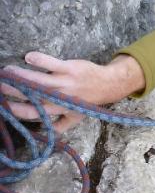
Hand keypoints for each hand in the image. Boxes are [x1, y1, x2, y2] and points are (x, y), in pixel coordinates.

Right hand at [1, 51, 144, 132]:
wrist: (107, 85)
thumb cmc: (88, 101)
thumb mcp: (76, 117)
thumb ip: (60, 125)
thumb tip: (46, 134)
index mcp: (57, 109)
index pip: (33, 113)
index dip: (15, 110)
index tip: (3, 104)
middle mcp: (59, 98)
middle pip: (32, 96)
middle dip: (13, 91)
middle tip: (0, 85)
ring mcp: (65, 83)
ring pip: (39, 80)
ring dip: (21, 75)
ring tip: (7, 70)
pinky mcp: (70, 69)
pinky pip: (53, 64)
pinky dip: (40, 60)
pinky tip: (29, 57)